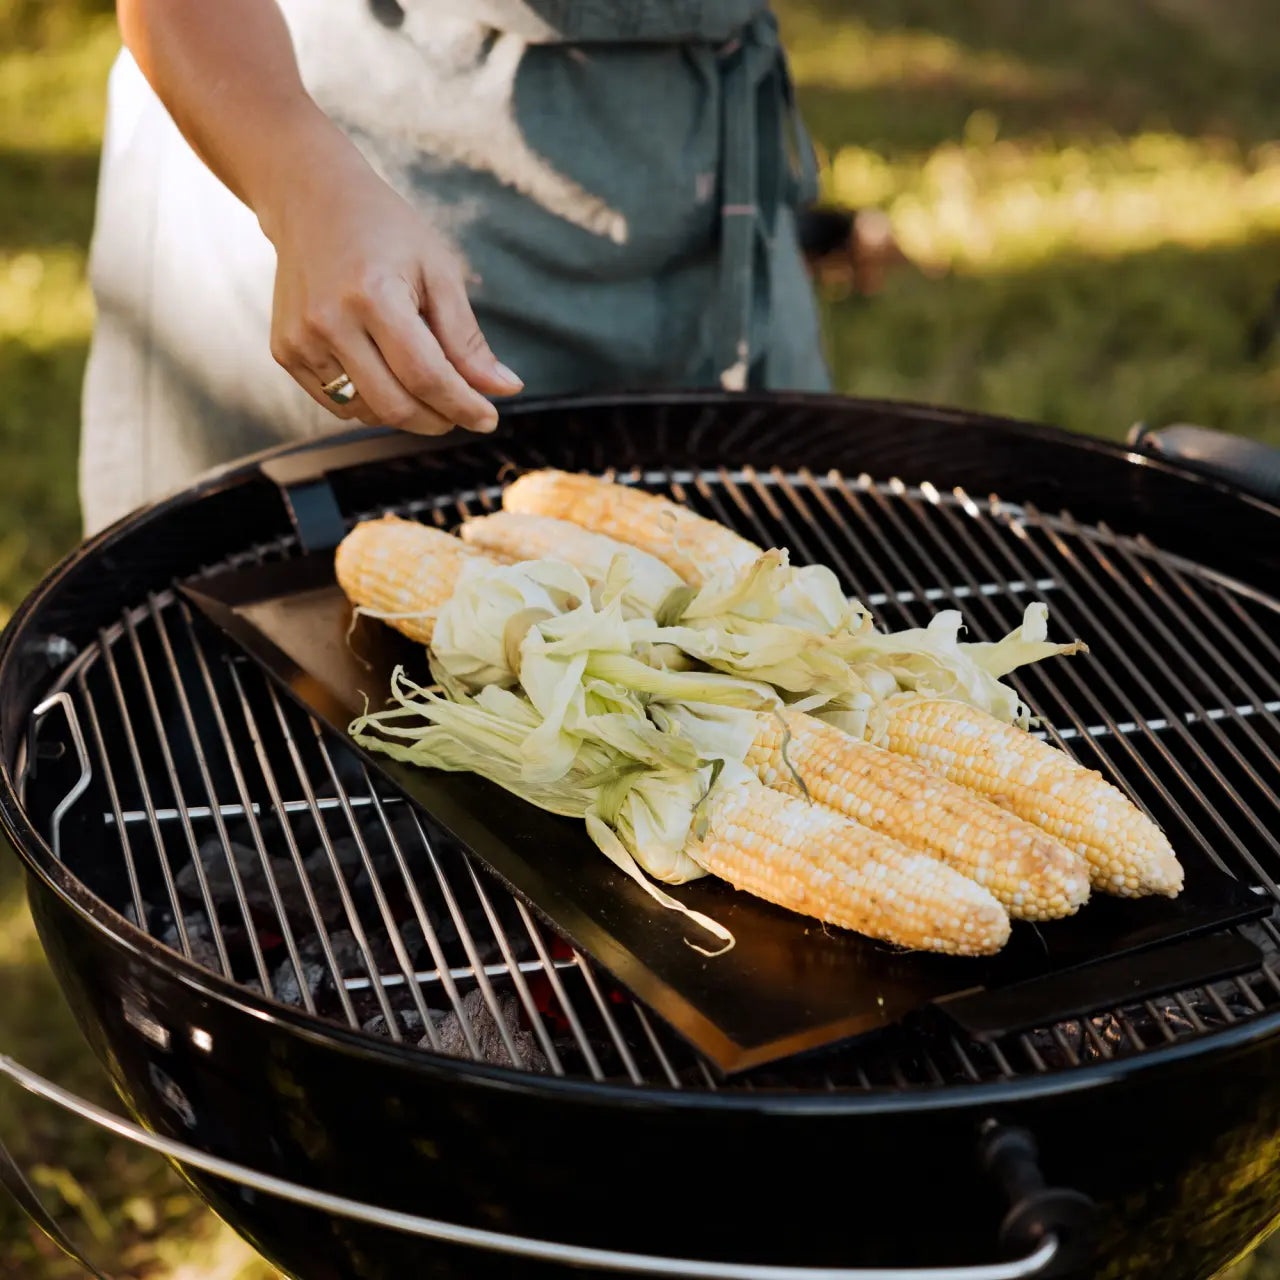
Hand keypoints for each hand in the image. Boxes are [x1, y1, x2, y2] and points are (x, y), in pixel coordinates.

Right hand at [262, 130, 521, 434]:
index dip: (463, 406)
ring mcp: (300, 340)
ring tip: (424, 383)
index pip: (426, 376)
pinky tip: (386, 375)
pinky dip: (372, 404)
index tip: (489, 419)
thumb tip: (506, 390)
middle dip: (438, 419)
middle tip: (461, 411)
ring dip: (406, 413)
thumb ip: (467, 338)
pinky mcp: (285, 351)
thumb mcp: (438, 271)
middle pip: (396, 405)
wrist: (309, 200)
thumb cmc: (385, 231)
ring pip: (367, 412)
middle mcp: (329, 322)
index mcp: (373, 295)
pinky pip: (339, 404)